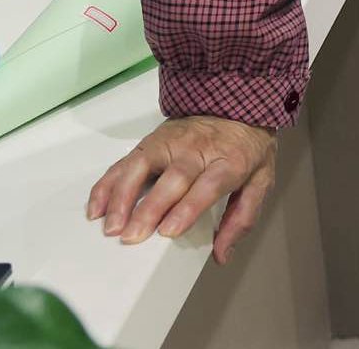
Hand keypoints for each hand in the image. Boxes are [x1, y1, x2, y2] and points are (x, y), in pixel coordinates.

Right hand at [87, 115, 277, 264]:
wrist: (236, 103)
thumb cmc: (246, 148)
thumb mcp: (260, 179)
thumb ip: (243, 217)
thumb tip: (222, 254)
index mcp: (229, 160)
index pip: (207, 185)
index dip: (187, 208)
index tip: (168, 231)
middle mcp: (197, 150)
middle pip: (172, 178)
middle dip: (150, 208)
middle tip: (132, 236)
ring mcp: (170, 143)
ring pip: (141, 167)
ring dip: (122, 197)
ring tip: (110, 226)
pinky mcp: (149, 142)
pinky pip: (124, 163)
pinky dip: (107, 185)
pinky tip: (97, 207)